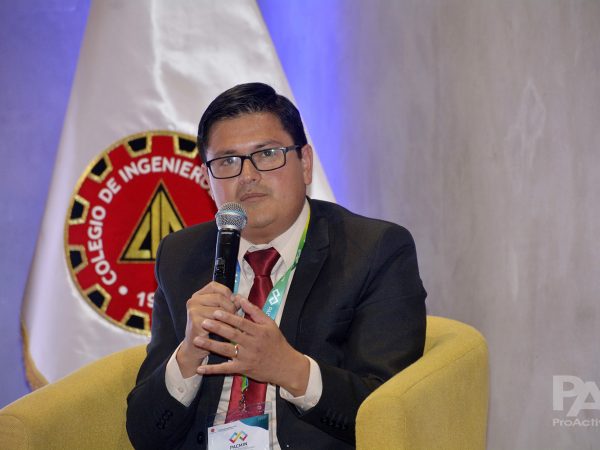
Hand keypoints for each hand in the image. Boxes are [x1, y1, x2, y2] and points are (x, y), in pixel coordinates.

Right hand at [176, 282, 238, 377]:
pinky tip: (228, 333)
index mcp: (198, 295)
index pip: (215, 286)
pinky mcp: (196, 323)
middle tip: (236, 317)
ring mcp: (193, 311)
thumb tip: (239, 298)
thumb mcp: (217, 312)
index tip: (234, 302)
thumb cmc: (210, 328)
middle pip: (219, 298)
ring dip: (230, 319)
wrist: (195, 347)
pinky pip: (218, 323)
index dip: (227, 293)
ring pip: (220, 310)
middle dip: (231, 307)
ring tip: (233, 325)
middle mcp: (193, 301)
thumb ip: (226, 302)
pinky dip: (226, 328)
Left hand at [195, 295, 309, 396]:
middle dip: (217, 328)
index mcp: (259, 332)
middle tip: (203, 322)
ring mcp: (247, 358)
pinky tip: (200, 368)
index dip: (228, 317)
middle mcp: (252, 345)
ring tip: (196, 340)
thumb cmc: (277, 342)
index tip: (215, 311)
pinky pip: (226, 369)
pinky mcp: (243, 369)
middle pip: (232, 335)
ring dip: (211, 345)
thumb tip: (240, 297)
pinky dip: (212, 369)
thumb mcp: (270, 324)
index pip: (241, 323)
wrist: (286, 366)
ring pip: (226, 351)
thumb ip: (254, 311)